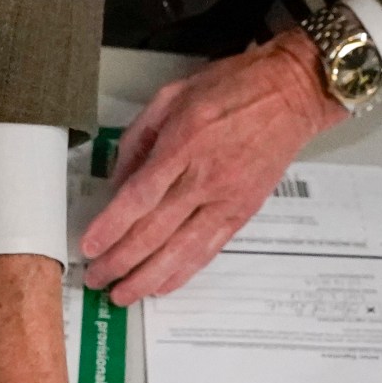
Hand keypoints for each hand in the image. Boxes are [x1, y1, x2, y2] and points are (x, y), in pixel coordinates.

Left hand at [79, 27, 345, 304]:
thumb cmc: (233, 87)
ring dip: (147, 278)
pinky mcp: (243, 212)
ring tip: (123, 295)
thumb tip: (117, 182)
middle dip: (120, 261)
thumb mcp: (172, 96)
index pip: (139, 197)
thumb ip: (139, 139)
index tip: (89, 246)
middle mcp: (205, 177)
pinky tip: (161, 286)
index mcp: (183, 143)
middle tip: (96, 277)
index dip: (111, 227)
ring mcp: (226, 199)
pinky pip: (208, 250)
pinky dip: (183, 272)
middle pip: (154, 231)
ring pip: (181, 250)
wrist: (292, 93)